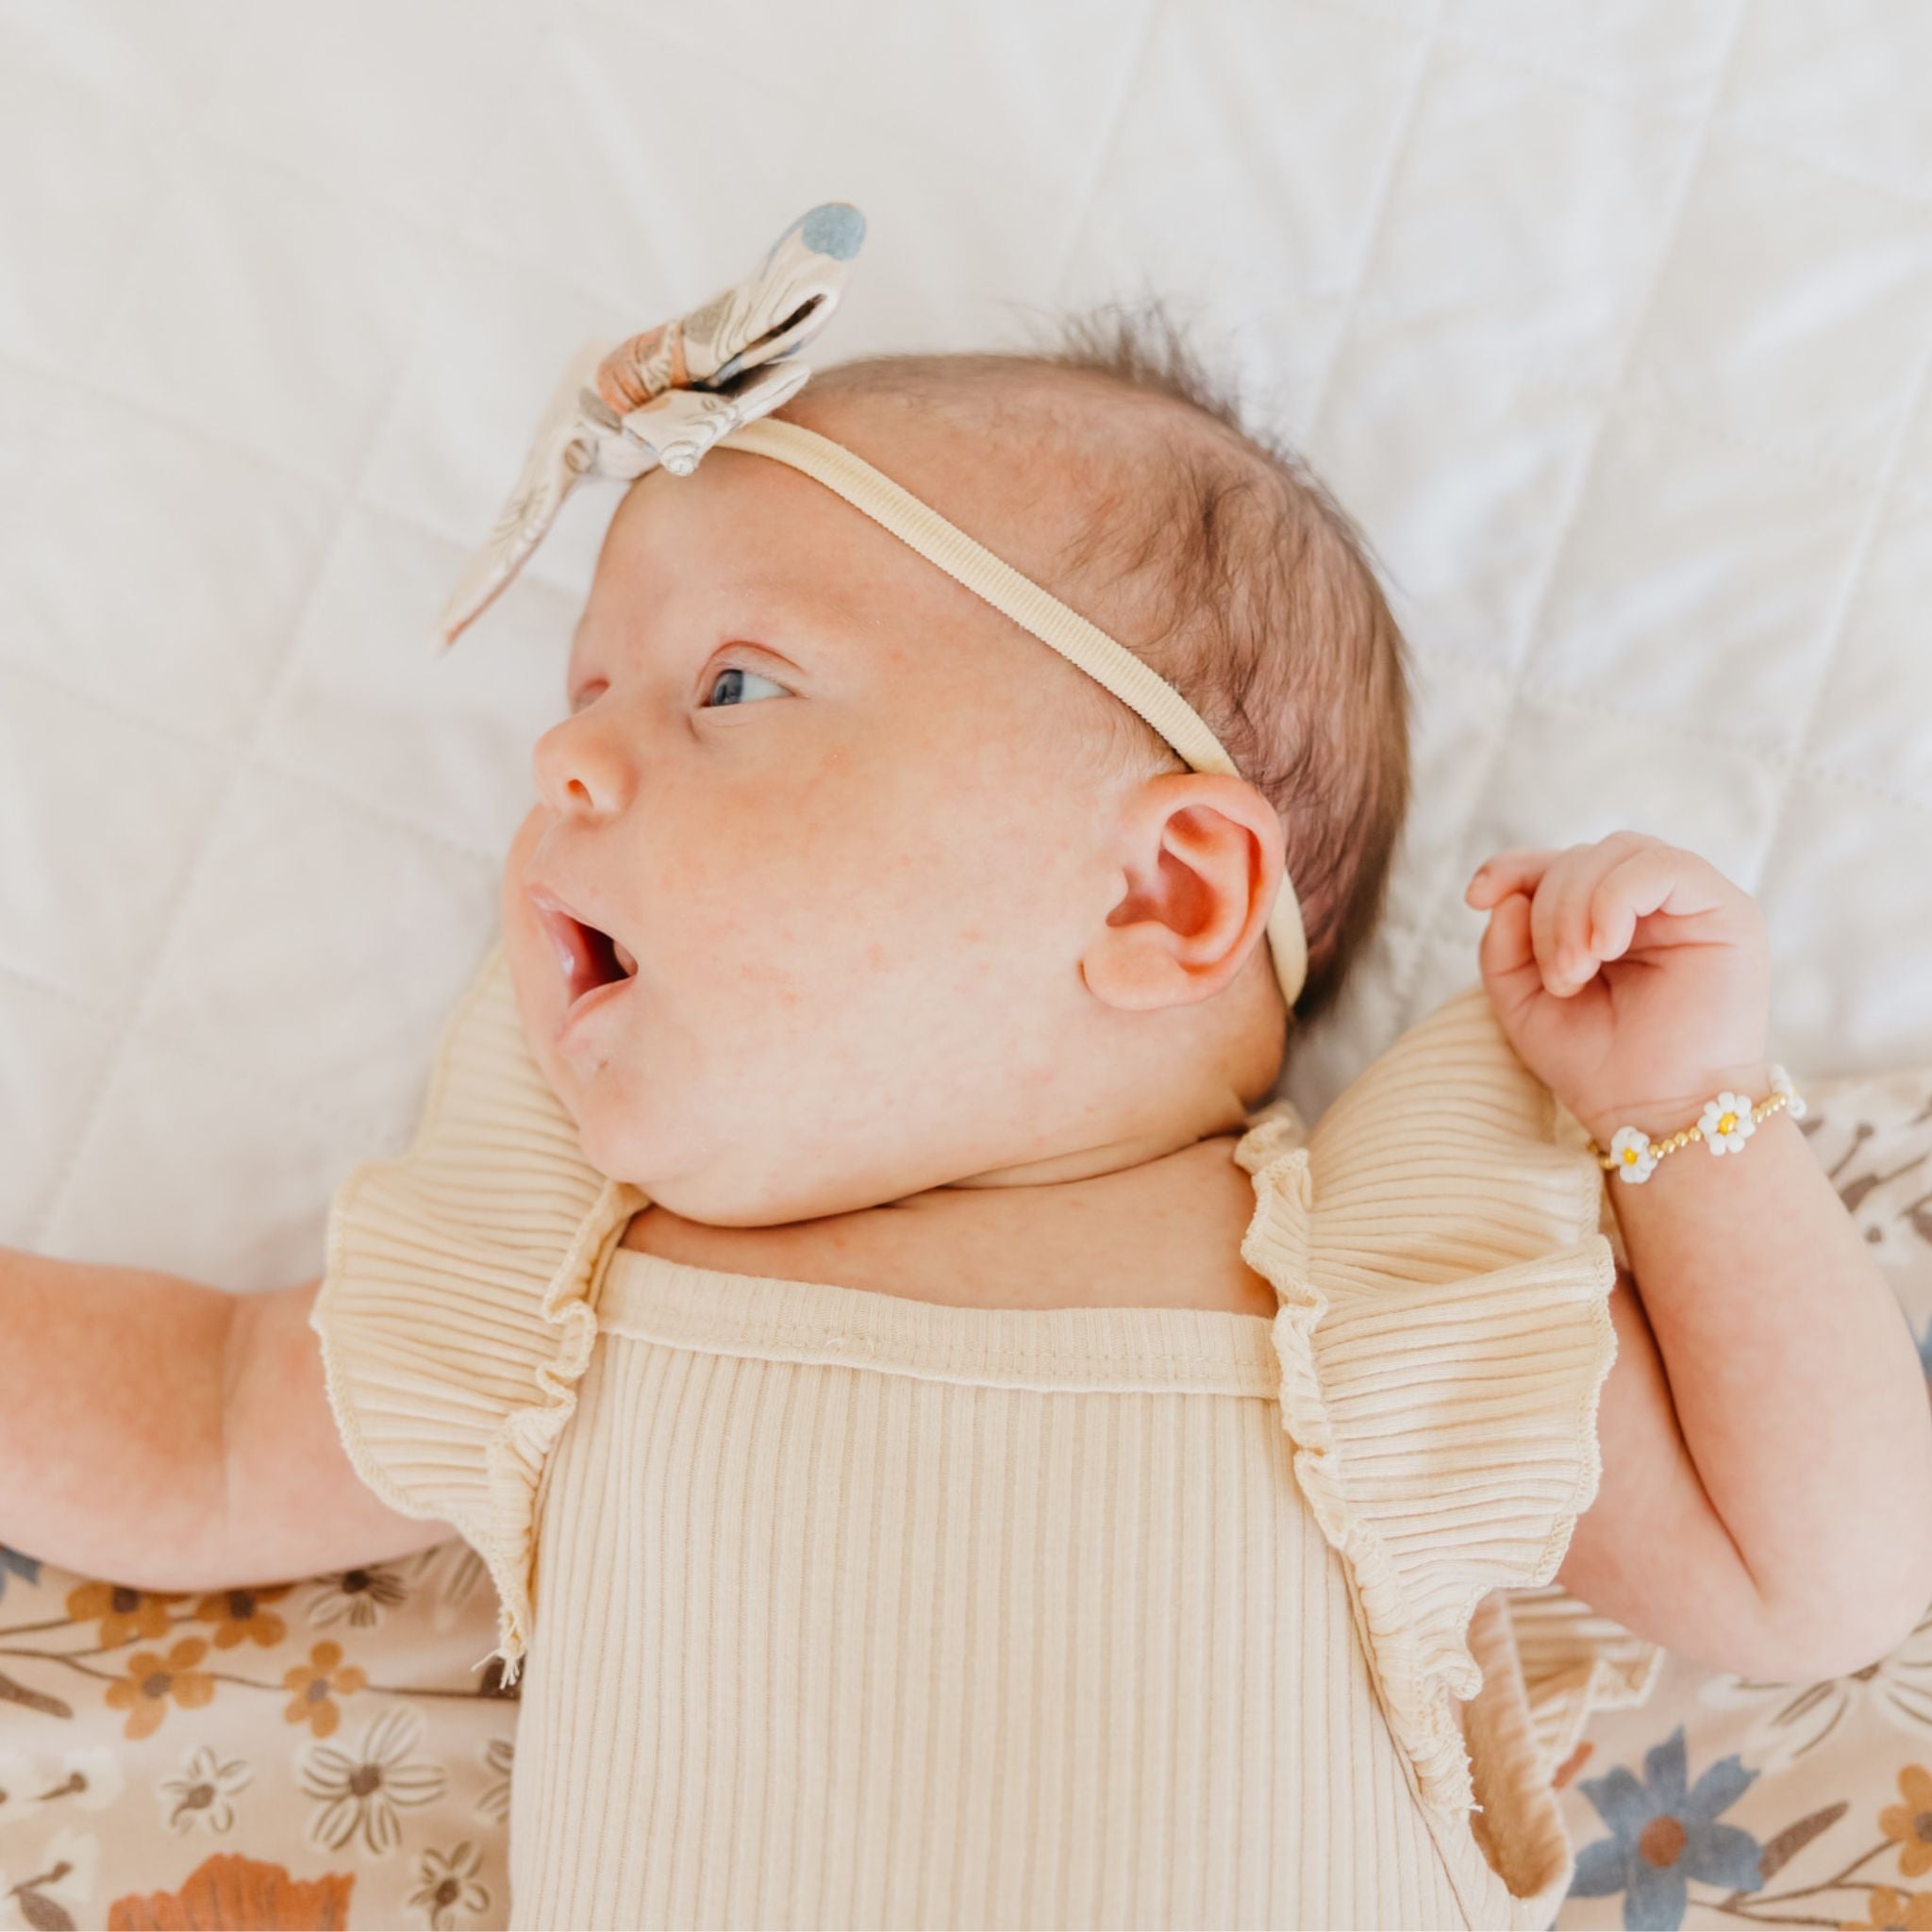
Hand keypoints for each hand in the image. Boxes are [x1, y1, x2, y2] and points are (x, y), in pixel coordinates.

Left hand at [1463, 831, 1771, 1144]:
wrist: (1656, 1115)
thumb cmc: (1596, 1066)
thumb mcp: (1523, 1004)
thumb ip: (1502, 950)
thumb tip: (1506, 897)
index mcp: (1603, 919)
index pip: (1555, 863)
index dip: (1513, 868)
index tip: (1478, 897)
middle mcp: (1649, 905)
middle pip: (1581, 857)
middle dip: (1549, 912)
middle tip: (1559, 979)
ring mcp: (1690, 904)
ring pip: (1617, 852)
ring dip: (1576, 908)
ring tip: (1576, 973)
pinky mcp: (1727, 911)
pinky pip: (1663, 867)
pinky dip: (1617, 899)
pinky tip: (1605, 947)